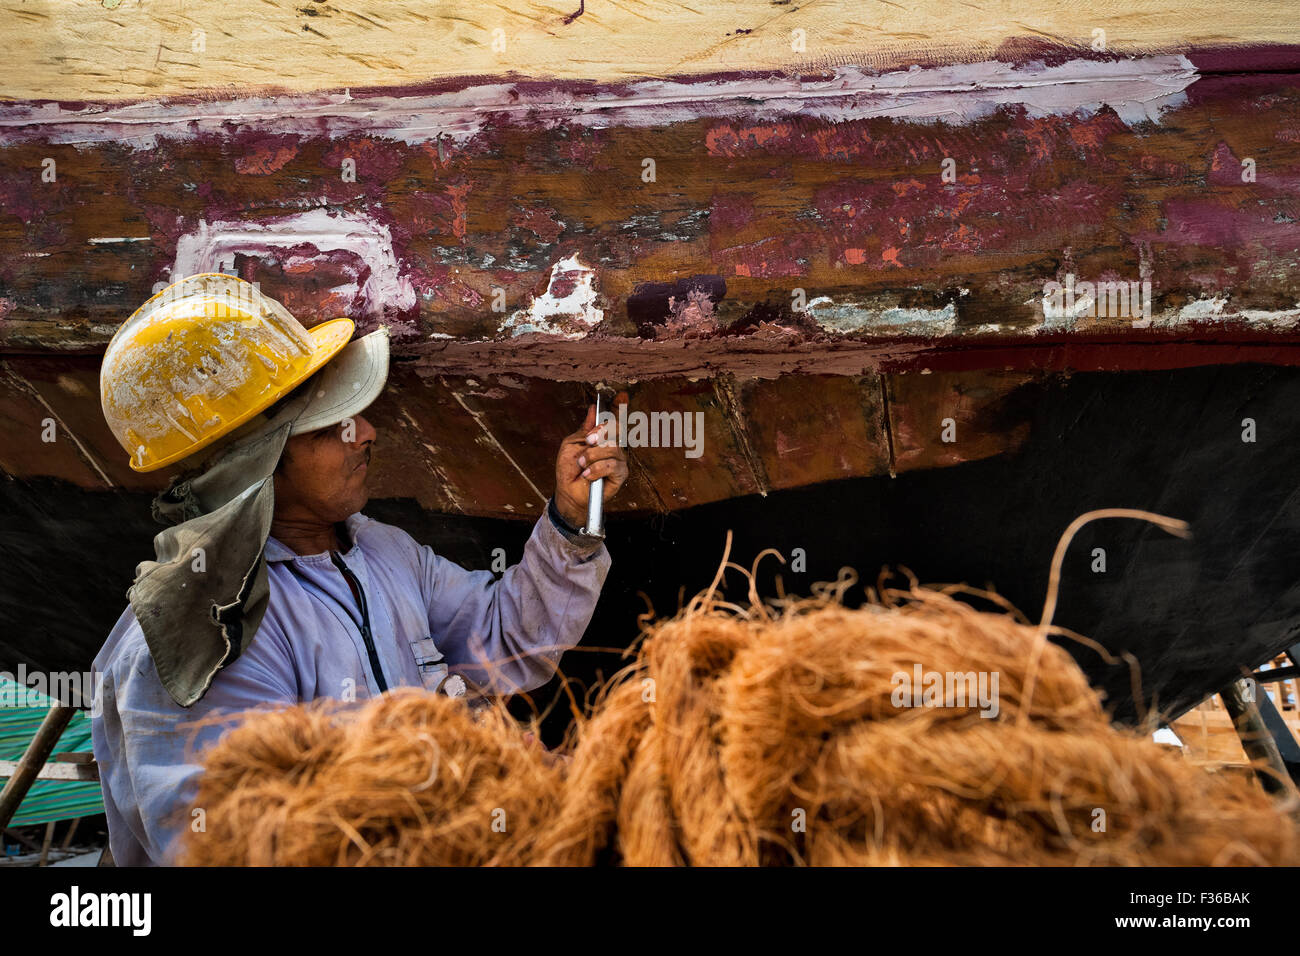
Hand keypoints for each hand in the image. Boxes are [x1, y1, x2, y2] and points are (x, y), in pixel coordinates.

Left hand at [554, 397, 628, 529]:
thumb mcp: (572, 443)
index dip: (619, 406)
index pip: (614, 419)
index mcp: (603, 437)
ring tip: (582, 464)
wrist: (568, 491)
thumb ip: (585, 428)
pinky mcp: (620, 475)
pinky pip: (612, 465)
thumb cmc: (570, 468)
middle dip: (601, 432)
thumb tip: (593, 409)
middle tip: (588, 441)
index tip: (622, 395)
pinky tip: (588, 474)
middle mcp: (613, 446)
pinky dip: (596, 469)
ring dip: (593, 455)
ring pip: (613, 448)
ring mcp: (618, 460)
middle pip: (616, 429)